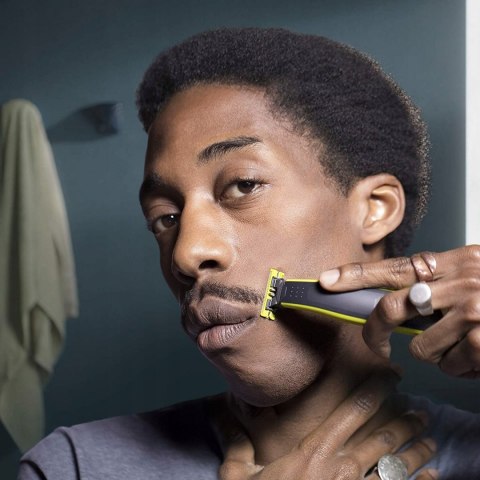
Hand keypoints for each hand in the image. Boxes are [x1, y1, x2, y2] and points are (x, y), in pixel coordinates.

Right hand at [213, 370, 436, 478]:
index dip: (376, 388)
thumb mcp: (238, 475)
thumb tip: (222, 414)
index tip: (390, 374)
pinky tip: (435, 477)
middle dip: (404, 418)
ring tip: (431, 438)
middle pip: (382, 434)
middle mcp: (340, 466)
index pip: (353, 408)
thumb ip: (236, 444)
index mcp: (314, 449)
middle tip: (420, 409)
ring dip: (416, 449)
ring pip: (395, 464)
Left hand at [319, 244, 479, 377]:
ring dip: (437, 353)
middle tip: (378, 343)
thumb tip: (398, 305)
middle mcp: (459, 282)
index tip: (326, 280)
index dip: (355, 275)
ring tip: (462, 343)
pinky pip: (450, 365)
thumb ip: (438, 283)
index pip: (393, 267)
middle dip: (377, 330)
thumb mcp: (473, 272)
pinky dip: (461, 367)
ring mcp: (472, 312)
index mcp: (453, 262)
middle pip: (392, 308)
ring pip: (421, 347)